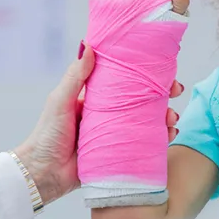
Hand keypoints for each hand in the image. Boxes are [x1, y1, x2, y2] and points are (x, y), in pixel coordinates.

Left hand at [14, 48, 184, 203]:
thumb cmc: (47, 135)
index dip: (145, 75)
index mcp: (97, 99)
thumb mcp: (60, 101)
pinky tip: (169, 135)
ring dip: (165, 117)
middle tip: (175, 90)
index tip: (162, 69)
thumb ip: (75, 76)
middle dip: (163, 95)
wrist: (43, 174)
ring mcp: (118, 135)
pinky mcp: (121, 155)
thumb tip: (89, 45)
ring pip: (149, 122)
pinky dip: (161, 140)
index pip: (127, 82)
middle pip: (144, 101)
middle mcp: (110, 115)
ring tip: (171, 118)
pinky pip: (146, 145)